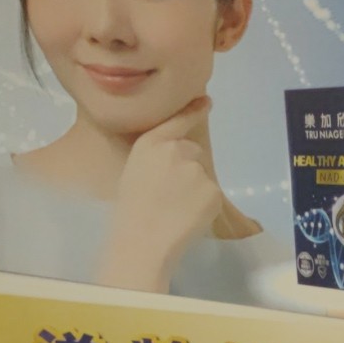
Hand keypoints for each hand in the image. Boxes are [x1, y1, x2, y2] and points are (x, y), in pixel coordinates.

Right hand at [97, 98, 257, 291]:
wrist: (142, 241)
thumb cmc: (130, 211)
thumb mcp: (135, 172)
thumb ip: (156, 158)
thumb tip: (177, 160)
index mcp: (150, 143)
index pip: (178, 120)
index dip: (194, 110)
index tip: (206, 101)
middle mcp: (176, 149)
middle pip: (192, 152)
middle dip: (187, 168)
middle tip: (169, 195)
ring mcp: (197, 169)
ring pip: (202, 176)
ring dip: (195, 189)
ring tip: (174, 210)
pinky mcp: (213, 190)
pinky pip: (212, 196)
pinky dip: (204, 206)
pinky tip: (186, 218)